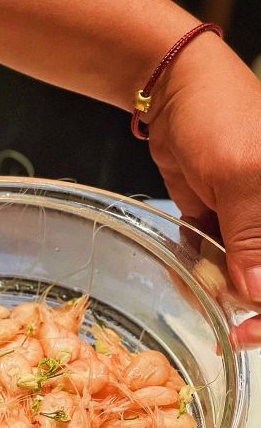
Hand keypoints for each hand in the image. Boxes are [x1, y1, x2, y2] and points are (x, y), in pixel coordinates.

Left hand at [147, 33, 260, 347]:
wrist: (175, 93)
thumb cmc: (220, 115)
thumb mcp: (241, 173)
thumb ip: (251, 234)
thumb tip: (257, 290)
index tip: (249, 334)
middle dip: (246, 304)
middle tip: (224, 329)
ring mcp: (248, 223)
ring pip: (239, 275)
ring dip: (217, 290)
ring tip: (197, 291)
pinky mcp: (220, 222)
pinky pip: (212, 259)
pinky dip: (197, 270)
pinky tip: (184, 274)